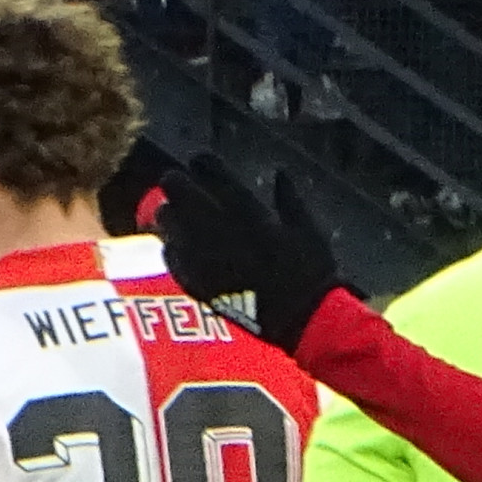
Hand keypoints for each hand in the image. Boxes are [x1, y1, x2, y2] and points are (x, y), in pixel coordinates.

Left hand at [152, 155, 344, 352]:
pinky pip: (172, 258)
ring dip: (168, 214)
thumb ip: (291, 199)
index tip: (199, 160)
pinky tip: (174, 246)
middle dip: (176, 182)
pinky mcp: (200, 283)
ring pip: (168, 221)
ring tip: (170, 213)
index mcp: (249, 212)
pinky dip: (170, 248)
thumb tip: (281, 173)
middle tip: (175, 182)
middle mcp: (220, 229)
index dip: (203, 163)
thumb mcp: (310, 230)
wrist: (303, 320)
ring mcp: (205, 256)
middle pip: (180, 191)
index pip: (214, 174)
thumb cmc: (312, 273)